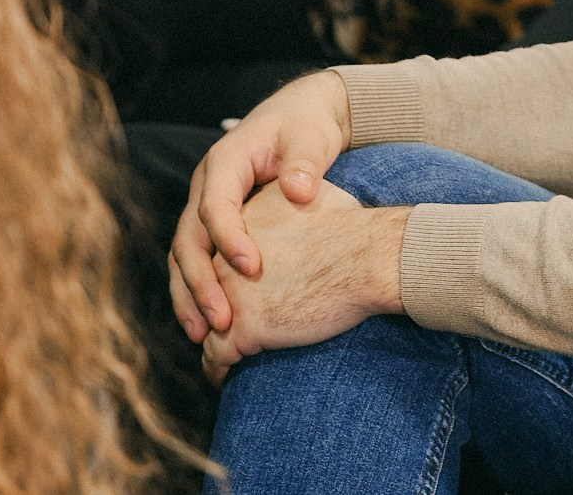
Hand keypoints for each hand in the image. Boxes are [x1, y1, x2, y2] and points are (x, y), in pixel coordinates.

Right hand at [169, 70, 354, 342]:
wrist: (300, 115)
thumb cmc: (306, 126)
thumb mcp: (311, 137)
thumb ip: (305, 162)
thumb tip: (298, 192)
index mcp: (225, 162)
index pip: (215, 205)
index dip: (229, 238)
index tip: (251, 269)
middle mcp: (206, 186)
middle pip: (188, 238)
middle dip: (200, 282)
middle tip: (220, 322)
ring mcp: (205, 205)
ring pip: (184, 255)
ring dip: (190, 296)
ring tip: (205, 336)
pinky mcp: (214, 223)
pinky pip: (197, 260)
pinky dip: (198, 291)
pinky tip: (211, 324)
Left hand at [199, 179, 409, 384]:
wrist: (367, 258)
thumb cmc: (355, 229)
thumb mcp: (314, 196)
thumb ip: (295, 198)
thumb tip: (304, 193)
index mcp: (241, 221)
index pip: (219, 252)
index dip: (224, 277)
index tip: (233, 294)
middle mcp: (224, 254)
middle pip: (206, 289)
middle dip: (212, 311)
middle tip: (219, 331)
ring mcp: (228, 291)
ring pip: (206, 325)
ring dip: (212, 343)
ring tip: (221, 361)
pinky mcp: (241, 326)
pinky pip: (215, 356)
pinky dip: (217, 370)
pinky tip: (223, 378)